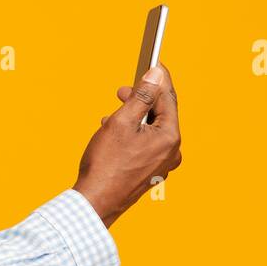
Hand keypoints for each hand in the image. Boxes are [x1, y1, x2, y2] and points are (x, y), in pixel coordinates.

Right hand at [72, 63, 182, 228]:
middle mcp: (171, 152)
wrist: (95, 202)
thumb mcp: (121, 122)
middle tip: (121, 93)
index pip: (168, 99)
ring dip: (133, 119)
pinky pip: (146, 146)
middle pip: (160, 115)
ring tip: (111, 118)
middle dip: (141, 101)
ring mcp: (162, 165)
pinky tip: (114, 136)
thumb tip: (156, 76)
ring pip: (151, 131)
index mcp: (169, 138)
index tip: (152, 64)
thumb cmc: (105, 164)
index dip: (158, 79)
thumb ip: (141, 96)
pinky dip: (132, 135)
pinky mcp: (151, 174)